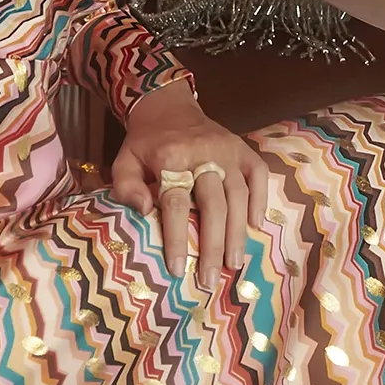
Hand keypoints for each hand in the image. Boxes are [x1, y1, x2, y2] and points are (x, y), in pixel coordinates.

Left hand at [113, 81, 271, 291]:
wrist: (168, 106)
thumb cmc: (144, 144)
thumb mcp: (123, 162)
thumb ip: (127, 188)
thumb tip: (145, 213)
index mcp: (170, 159)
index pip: (175, 205)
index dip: (176, 238)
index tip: (177, 270)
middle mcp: (203, 154)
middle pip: (212, 204)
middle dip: (214, 245)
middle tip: (212, 279)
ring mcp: (227, 149)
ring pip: (238, 194)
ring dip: (238, 231)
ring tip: (236, 263)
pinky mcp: (242, 147)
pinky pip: (258, 174)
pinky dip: (260, 199)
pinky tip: (256, 225)